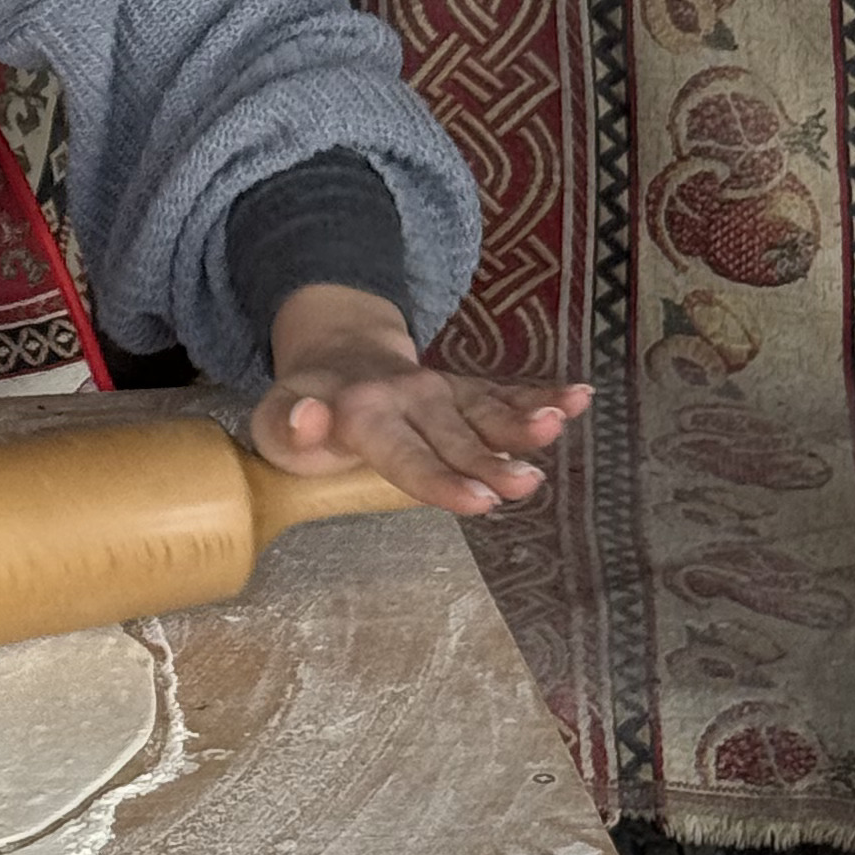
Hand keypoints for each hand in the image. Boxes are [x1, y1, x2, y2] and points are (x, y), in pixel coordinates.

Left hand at [247, 282, 591, 514]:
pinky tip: (579, 397)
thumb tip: (310, 419)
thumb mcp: (275, 424)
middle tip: (526, 483)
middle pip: (456, 436)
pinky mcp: (465, 390)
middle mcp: (410, 398)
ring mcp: (442, 391)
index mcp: (364, 413)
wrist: (334, 354)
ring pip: (487, 408)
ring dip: (524, 419)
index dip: (440, 478)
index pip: (405, 453)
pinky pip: (505, 392)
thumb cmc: (305, 410)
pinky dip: (543, 393)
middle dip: (491, 460)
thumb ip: (288, 428)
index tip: (479, 499)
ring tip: (560, 423)